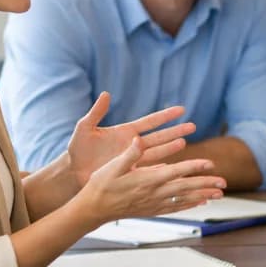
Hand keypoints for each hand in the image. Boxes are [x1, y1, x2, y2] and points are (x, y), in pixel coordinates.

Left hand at [66, 93, 196, 187]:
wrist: (73, 172)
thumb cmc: (78, 149)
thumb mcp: (84, 129)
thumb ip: (96, 113)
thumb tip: (106, 94)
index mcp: (125, 132)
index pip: (150, 121)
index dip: (165, 116)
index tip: (181, 109)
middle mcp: (133, 144)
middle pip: (159, 136)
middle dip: (176, 130)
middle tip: (192, 126)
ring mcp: (133, 158)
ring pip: (158, 152)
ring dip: (171, 148)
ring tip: (185, 142)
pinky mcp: (130, 171)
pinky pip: (150, 169)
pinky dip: (161, 168)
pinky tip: (173, 167)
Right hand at [76, 138, 225, 225]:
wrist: (93, 209)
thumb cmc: (101, 184)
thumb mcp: (112, 166)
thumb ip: (129, 154)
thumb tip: (139, 139)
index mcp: (147, 180)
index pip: (176, 172)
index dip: (194, 167)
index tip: (210, 164)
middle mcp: (154, 193)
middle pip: (186, 188)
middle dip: (206, 184)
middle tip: (224, 183)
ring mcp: (154, 203)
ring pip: (183, 199)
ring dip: (202, 196)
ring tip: (220, 195)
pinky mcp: (151, 209)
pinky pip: (175, 208)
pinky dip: (189, 205)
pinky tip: (200, 203)